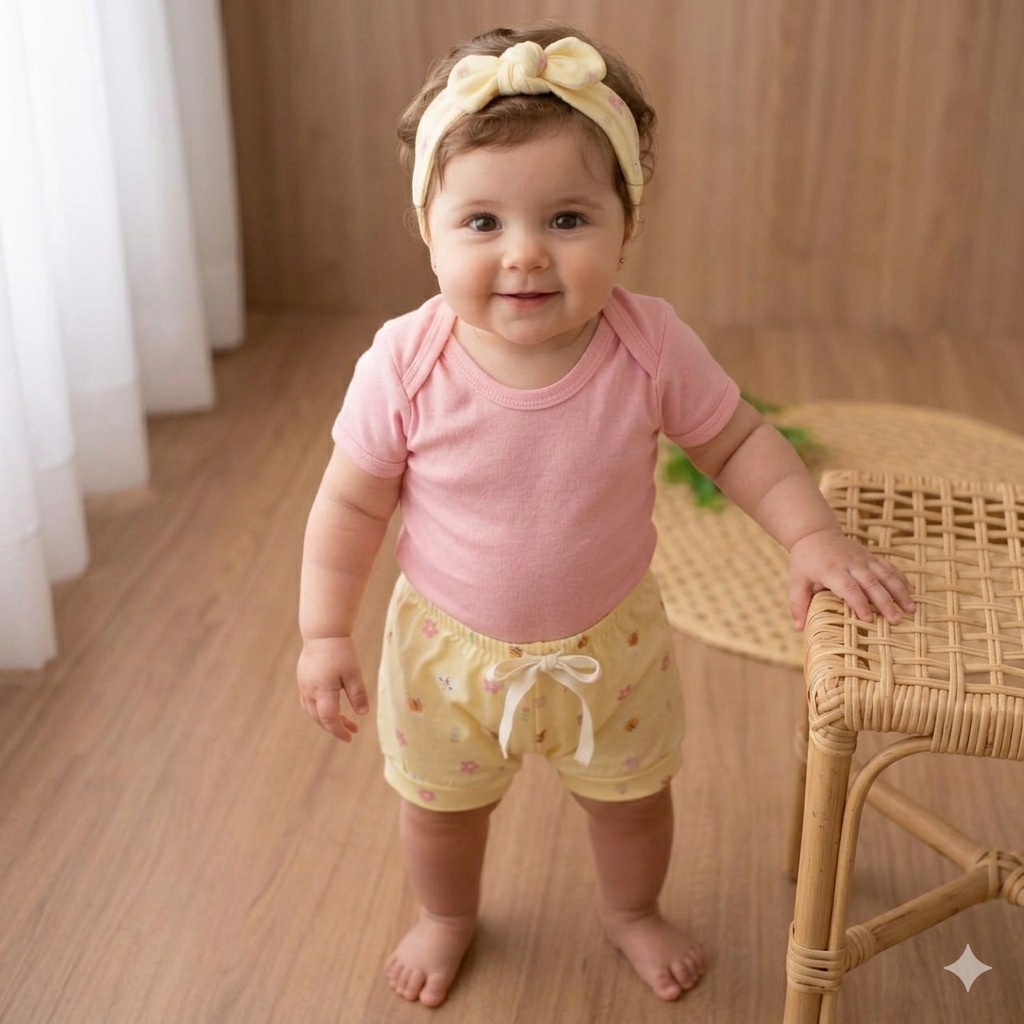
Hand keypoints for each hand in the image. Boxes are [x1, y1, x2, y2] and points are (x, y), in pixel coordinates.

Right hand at [297, 635, 368, 740]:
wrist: (322, 633)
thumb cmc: (341, 651)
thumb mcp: (354, 673)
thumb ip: (358, 694)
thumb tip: (363, 714)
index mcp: (323, 691)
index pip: (329, 719)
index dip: (339, 730)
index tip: (351, 737)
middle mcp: (310, 691)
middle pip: (319, 718)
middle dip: (335, 727)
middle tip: (353, 730)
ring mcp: (304, 686)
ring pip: (312, 712)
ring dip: (326, 720)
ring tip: (343, 721)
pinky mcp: (302, 680)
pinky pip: (308, 702)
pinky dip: (319, 710)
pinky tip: (330, 707)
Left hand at [788, 529, 915, 630]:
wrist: (816, 533)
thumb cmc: (805, 561)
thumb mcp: (796, 581)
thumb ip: (797, 604)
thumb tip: (798, 628)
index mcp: (831, 571)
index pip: (848, 588)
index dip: (859, 603)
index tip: (868, 620)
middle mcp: (850, 564)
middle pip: (871, 583)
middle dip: (885, 602)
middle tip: (896, 620)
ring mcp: (863, 559)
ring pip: (885, 574)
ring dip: (899, 591)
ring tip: (911, 609)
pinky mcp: (871, 556)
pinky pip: (889, 567)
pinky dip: (901, 579)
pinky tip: (912, 592)